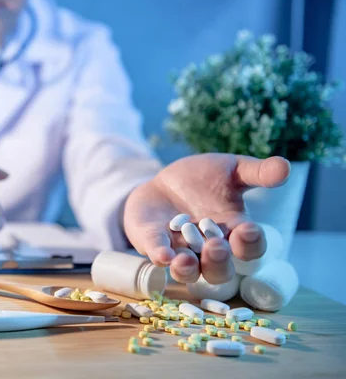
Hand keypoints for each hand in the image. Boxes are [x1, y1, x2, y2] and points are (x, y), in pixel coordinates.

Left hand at [123, 153, 289, 283]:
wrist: (165, 182)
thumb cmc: (204, 180)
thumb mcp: (231, 170)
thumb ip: (257, 172)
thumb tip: (285, 167)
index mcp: (233, 232)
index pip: (249, 248)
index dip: (251, 244)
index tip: (249, 231)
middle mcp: (208, 249)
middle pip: (220, 270)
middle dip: (219, 262)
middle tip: (216, 246)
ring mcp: (181, 250)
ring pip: (188, 272)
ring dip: (187, 269)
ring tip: (185, 260)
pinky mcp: (155, 245)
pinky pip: (158, 257)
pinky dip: (160, 257)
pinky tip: (162, 254)